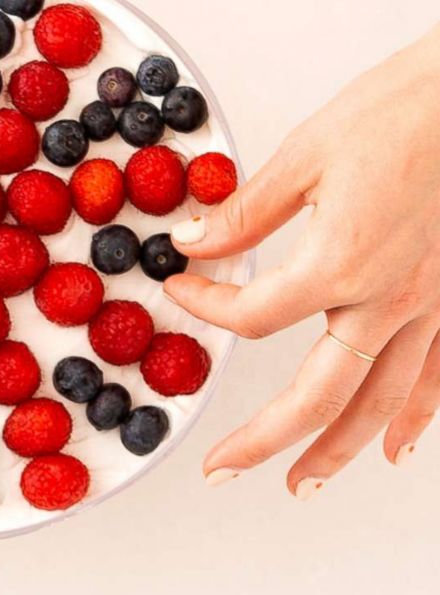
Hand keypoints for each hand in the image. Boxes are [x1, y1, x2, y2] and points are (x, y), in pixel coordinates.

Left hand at [165, 24, 439, 495]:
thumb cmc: (406, 109)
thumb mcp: (306, 154)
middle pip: (317, 394)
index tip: (180, 286)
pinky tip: (397, 448)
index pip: (252, 315)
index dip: (204, 306)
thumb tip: (192, 241)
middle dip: (264, 440)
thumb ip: (245, 214)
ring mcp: (431, 305)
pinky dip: (416, 418)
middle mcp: (388, 299)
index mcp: (341, 263)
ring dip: (338, 450)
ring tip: (302, 484)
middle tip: (221, 471)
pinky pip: (439, 377)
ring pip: (380, 400)